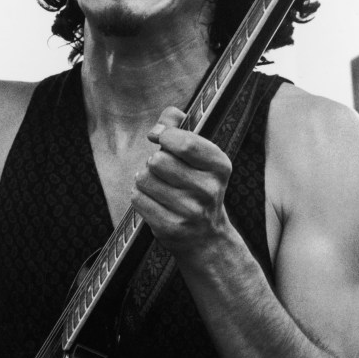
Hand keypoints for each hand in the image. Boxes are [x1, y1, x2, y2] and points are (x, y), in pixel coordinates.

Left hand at [131, 106, 232, 261]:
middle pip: (158, 160)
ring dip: (144, 179)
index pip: (184, 142)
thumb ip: (180, 127)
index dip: (164, 135)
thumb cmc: (197, 185)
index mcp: (220, 166)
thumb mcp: (199, 155)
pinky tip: (153, 200)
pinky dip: (139, 195)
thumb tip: (164, 121)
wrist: (206, 236)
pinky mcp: (171, 227)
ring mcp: (190, 211)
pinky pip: (138, 198)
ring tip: (158, 186)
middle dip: (153, 161)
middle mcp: (209, 189)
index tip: (159, 136)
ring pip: (144, 178)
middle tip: (163, 170)